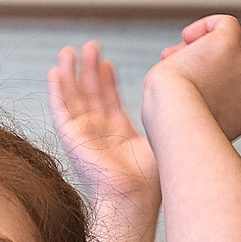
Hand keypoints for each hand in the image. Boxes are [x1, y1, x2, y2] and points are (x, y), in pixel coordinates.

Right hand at [48, 41, 157, 207]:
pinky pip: (60, 110)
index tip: (109, 61)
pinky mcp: (70, 137)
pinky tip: (55, 72)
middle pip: (90, 95)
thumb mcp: (161, 136)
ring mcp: (83, 135)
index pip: (109, 101)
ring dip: (70, 73)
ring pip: (73, 97)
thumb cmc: (152, 177)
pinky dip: (56, 90)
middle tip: (91, 46)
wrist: (134, 195)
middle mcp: (99, 134)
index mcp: (119, 135)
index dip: (107, 80)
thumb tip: (185, 100)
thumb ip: (164, 117)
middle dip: (90, 70)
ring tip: (70, 51)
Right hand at [146, 15, 240, 140]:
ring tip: (187, 96)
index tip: (187, 39)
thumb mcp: (171, 61)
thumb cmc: (168, 94)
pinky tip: (200, 112)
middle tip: (175, 68)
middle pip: (224, 54)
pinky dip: (220, 104)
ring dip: (212, 82)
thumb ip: (193, 60)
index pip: (226, 24)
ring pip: (231, 79)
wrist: (180, 126)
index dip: (204, 29)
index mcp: (227, 44)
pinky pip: (235, 103)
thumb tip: (202, 74)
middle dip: (201, 59)